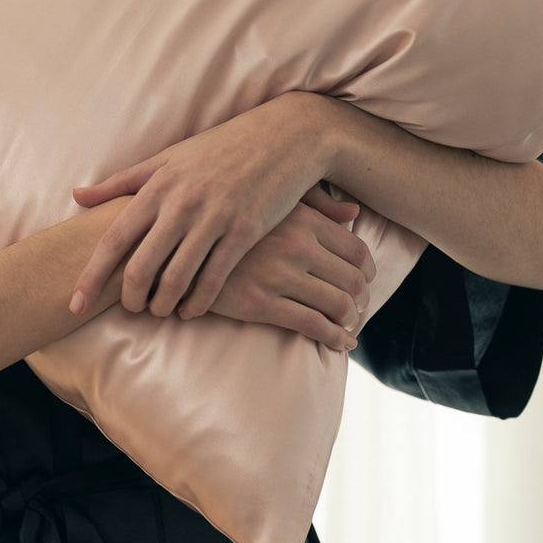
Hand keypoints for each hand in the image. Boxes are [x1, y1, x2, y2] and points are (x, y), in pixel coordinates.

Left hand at [68, 94, 343, 319]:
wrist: (281, 137)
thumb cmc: (218, 148)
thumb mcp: (167, 158)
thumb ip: (121, 182)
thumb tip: (77, 196)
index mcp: (157, 186)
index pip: (113, 239)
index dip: (91, 276)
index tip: (75, 304)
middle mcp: (181, 203)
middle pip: (140, 267)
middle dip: (130, 299)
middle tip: (132, 310)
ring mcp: (214, 218)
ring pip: (176, 278)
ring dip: (163, 305)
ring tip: (160, 311)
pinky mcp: (245, 231)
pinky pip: (214, 278)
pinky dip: (198, 302)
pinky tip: (191, 310)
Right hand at [200, 190, 372, 348]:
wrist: (174, 240)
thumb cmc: (224, 216)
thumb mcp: (270, 198)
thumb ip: (315, 203)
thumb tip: (354, 213)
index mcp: (302, 218)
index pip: (356, 250)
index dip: (368, 272)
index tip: (366, 283)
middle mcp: (296, 245)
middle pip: (353, 280)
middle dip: (363, 301)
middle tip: (359, 310)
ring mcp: (278, 274)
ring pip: (337, 305)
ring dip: (350, 321)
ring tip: (347, 328)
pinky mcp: (259, 302)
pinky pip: (312, 325)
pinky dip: (334, 338)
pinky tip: (340, 344)